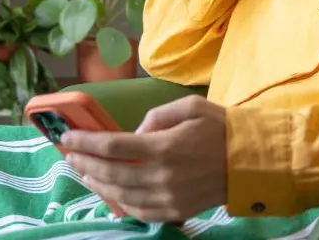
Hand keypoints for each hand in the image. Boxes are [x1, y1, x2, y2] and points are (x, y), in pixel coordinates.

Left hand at [60, 95, 227, 221]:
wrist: (251, 162)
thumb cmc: (221, 128)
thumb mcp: (190, 107)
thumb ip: (156, 116)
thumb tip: (134, 131)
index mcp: (165, 146)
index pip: (112, 146)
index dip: (85, 142)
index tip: (67, 138)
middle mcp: (163, 175)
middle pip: (111, 172)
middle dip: (84, 163)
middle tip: (69, 155)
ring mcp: (169, 197)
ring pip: (121, 195)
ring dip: (97, 184)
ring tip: (84, 173)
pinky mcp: (175, 212)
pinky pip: (139, 212)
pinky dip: (119, 203)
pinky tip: (110, 192)